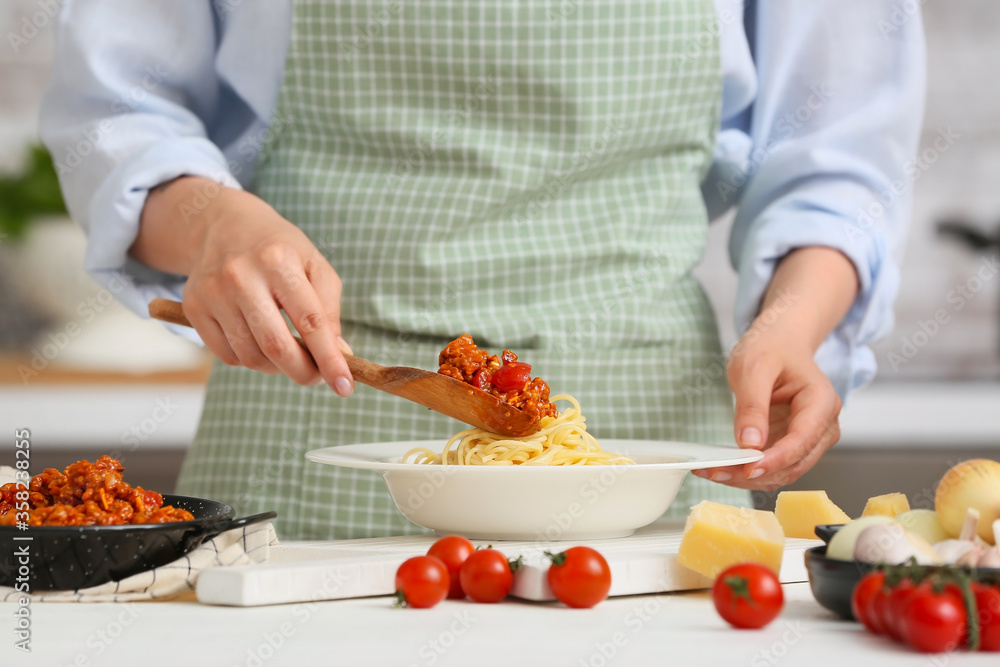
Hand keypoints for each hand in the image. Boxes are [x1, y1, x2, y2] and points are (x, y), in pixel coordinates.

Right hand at [133, 177, 353, 394]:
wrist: (224, 225)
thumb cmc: (280, 250)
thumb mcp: (315, 266)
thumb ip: (329, 311)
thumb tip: (339, 355)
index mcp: (279, 260)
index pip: (310, 322)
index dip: (330, 359)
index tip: (345, 387)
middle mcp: (241, 275)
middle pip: (276, 346)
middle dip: (304, 373)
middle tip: (317, 378)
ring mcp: (212, 292)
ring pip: (251, 356)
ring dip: (277, 367)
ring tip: (289, 353)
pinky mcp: (193, 307)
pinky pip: (227, 356)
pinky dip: (250, 360)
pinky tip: (259, 342)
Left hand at [691, 246, 856, 490]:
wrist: (779, 341)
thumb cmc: (771, 348)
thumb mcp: (753, 368)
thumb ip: (752, 406)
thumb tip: (750, 443)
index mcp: (821, 402)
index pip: (802, 440)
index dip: (775, 459)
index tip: (747, 469)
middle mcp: (823, 425)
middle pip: (793, 463)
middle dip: (755, 473)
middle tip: (714, 472)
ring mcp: (809, 438)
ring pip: (783, 471)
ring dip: (748, 478)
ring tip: (711, 472)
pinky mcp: (791, 444)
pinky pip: (772, 465)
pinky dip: (747, 470)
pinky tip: (721, 467)